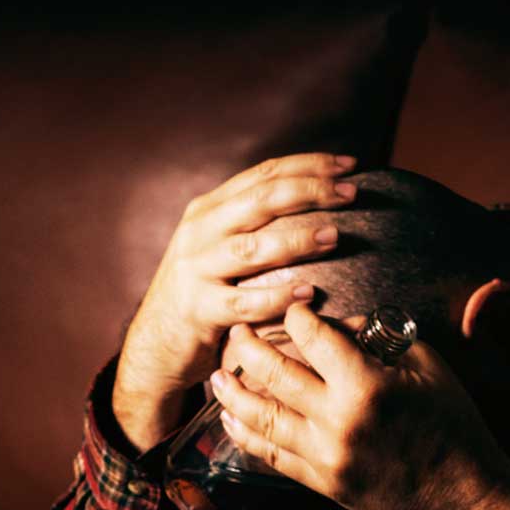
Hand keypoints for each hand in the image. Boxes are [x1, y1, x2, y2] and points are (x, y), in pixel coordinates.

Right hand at [111, 153, 358, 450]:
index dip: (309, 165)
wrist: (157, 345)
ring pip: (252, 247)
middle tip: (352, 192)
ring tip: (334, 237)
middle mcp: (200, 231)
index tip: (351, 165)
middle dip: (311, 191)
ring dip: (297, 240)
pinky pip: (244, 301)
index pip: (264, 173)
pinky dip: (278, 297)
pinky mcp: (198, 309)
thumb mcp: (219, 247)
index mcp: (209, 208)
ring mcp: (196, 269)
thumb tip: (315, 202)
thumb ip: (254, 224)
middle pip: (261, 199)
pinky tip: (308, 293)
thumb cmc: (205, 294)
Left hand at [211, 305, 509, 509]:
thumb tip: (336, 325)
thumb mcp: (426, 366)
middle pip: (274, 374)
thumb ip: (377, 341)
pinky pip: (271, 456)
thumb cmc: (450, 423)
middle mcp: (338, 421)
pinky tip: (230, 420)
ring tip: (218, 375)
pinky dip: (246, 435)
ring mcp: (325, 456)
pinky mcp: (321, 483)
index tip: (291, 311)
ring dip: (233, 393)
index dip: (296, 318)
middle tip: (235, 332)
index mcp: (367, 385)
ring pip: (261, 418)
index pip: (314, 338)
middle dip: (247, 348)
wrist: (459, 493)